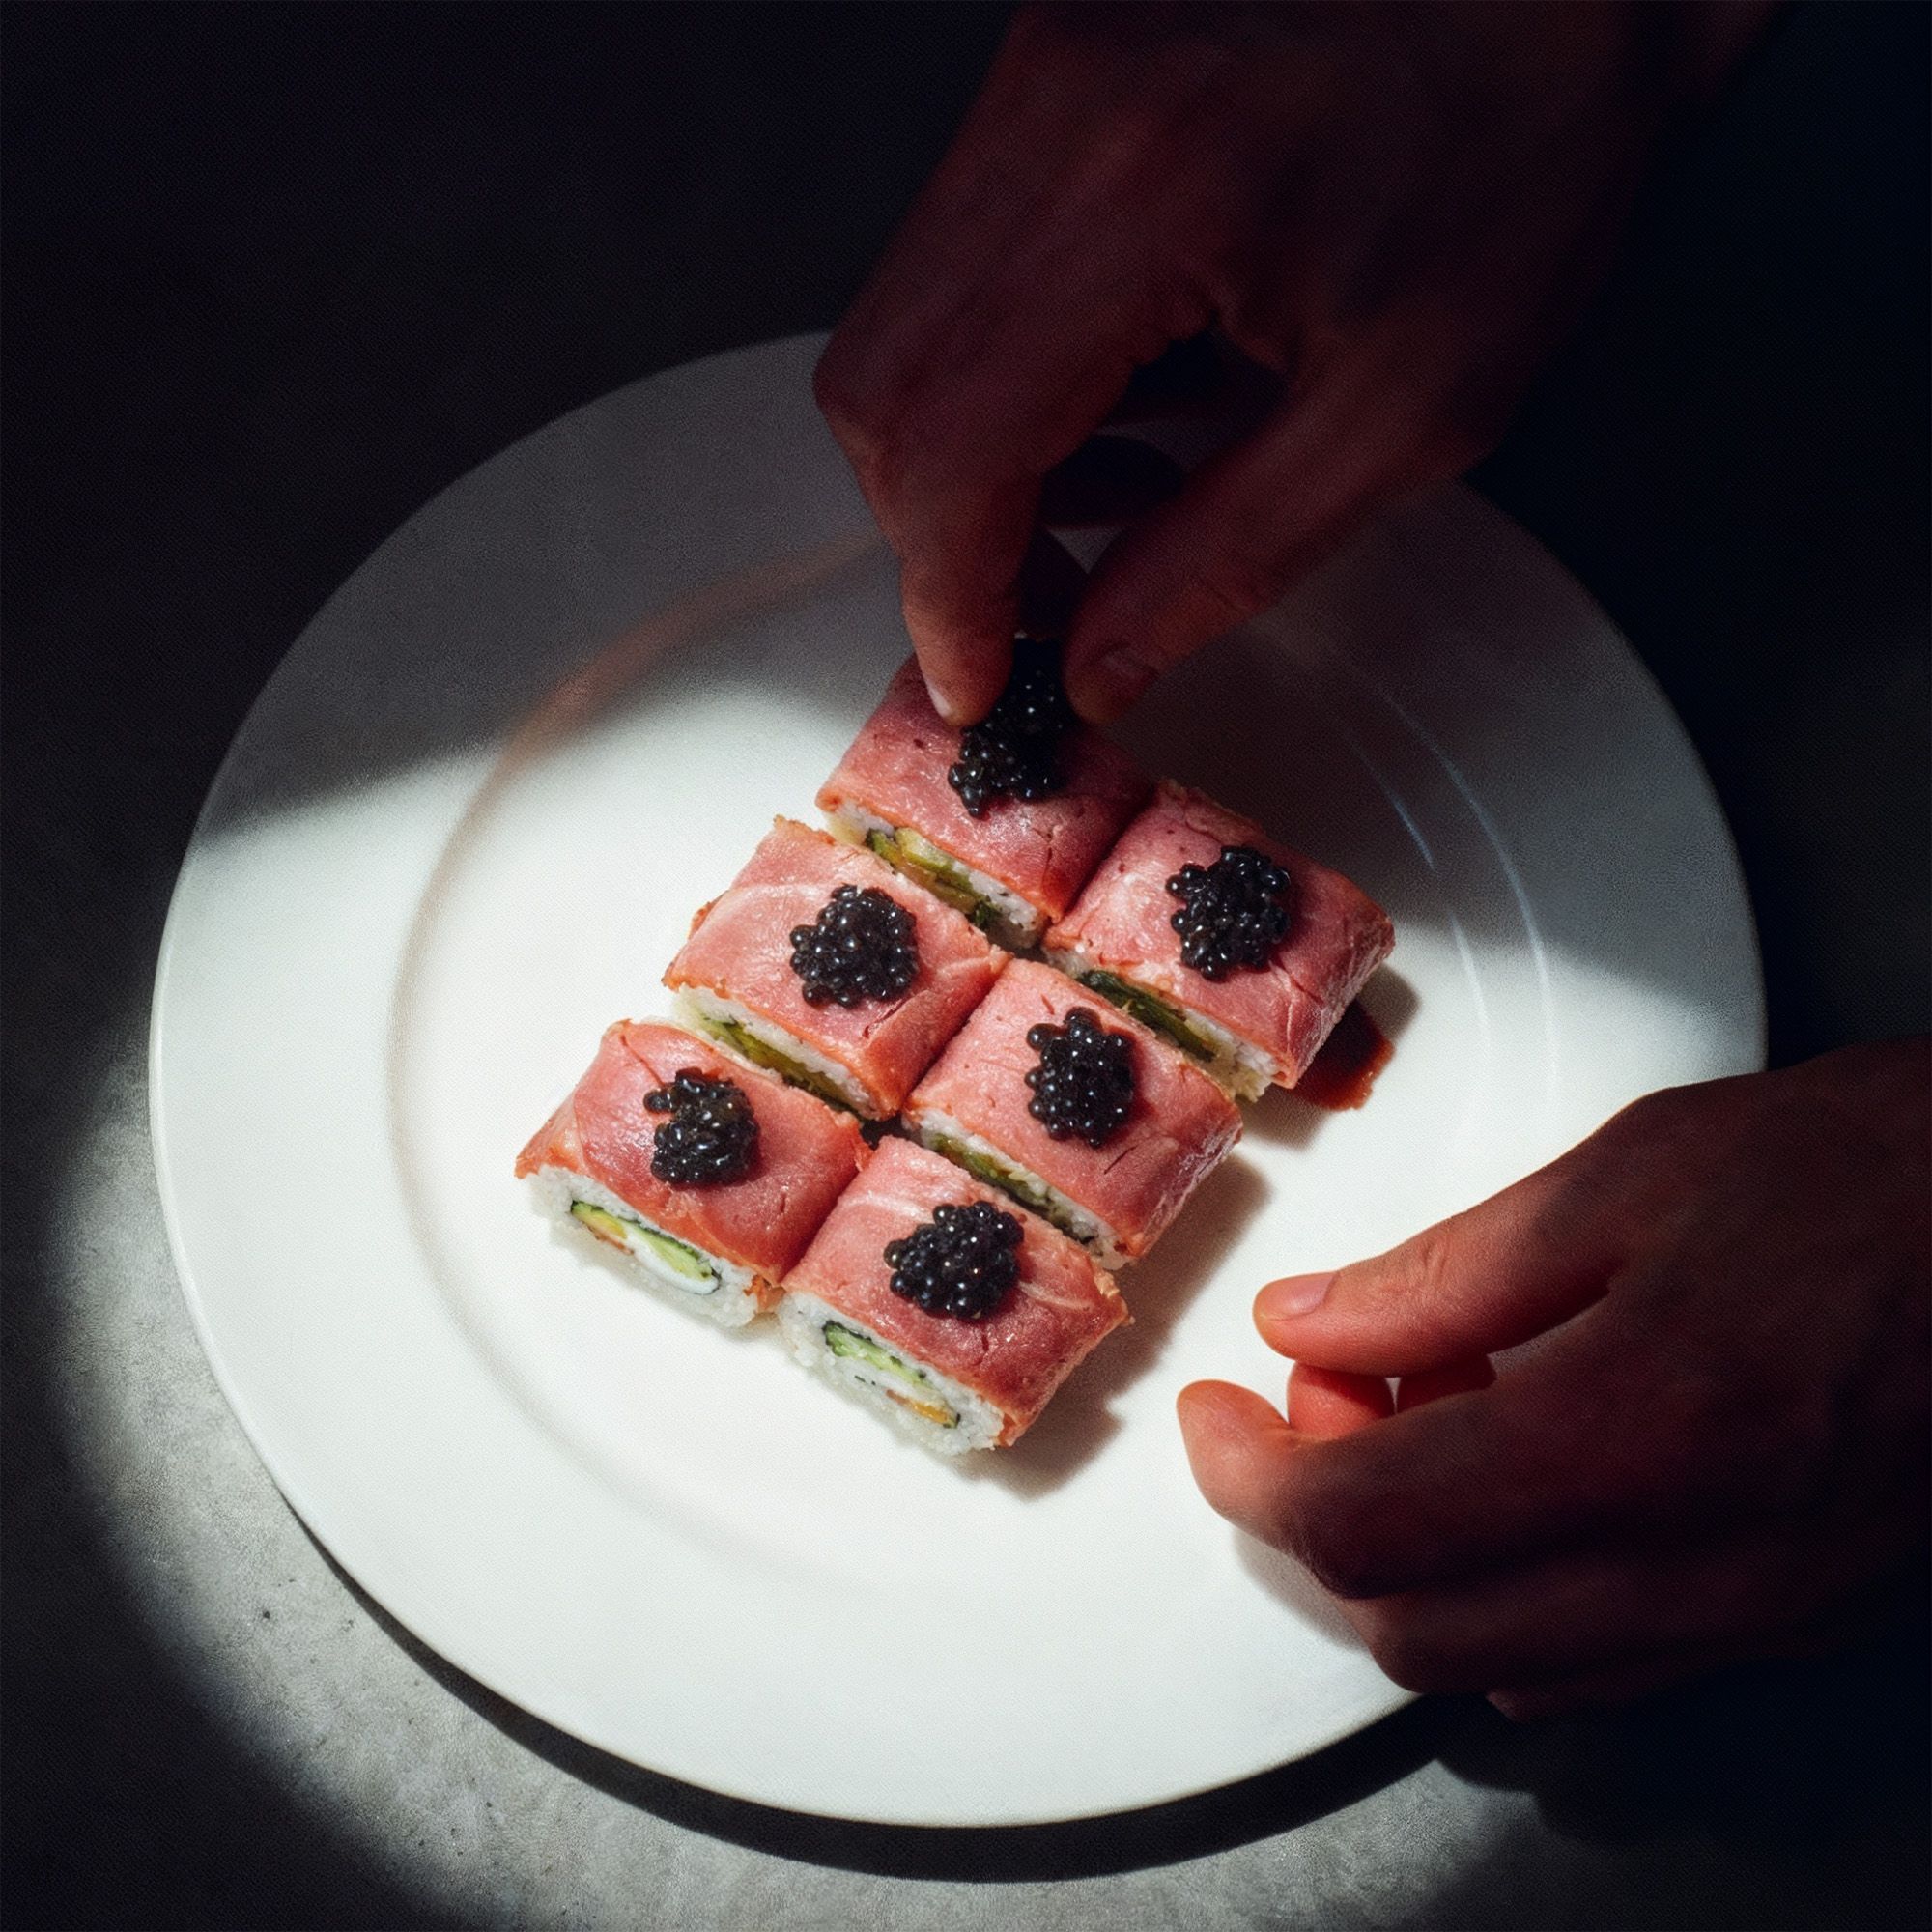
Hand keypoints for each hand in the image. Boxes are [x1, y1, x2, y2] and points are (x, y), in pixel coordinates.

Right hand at [815, 1, 1774, 724]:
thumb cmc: (1525, 149)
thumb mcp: (1404, 407)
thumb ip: (1226, 559)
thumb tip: (1099, 662)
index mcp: (1146, 192)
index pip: (949, 441)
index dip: (946, 593)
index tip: (977, 678)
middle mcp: (1054, 113)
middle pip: (885, 388)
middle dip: (944, 539)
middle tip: (1045, 607)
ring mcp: (1036, 78)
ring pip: (902, 331)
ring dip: (975, 461)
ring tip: (1118, 501)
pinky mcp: (1049, 74)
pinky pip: (957, 268)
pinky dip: (1011, 377)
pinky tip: (1124, 404)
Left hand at [1177, 1040, 1929, 1716]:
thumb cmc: (1864, 1172)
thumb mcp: (1624, 1177)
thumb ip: (1441, 1274)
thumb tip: (1304, 1327)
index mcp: (1635, 1434)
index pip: (1364, 1525)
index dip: (1247, 1475)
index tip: (1213, 1417)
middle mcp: (1694, 1565)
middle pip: (1414, 1626)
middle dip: (1325, 1518)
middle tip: (1324, 1393)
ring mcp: (1751, 1614)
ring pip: (1502, 1666)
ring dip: (1417, 1560)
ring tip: (1430, 1410)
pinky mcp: (1792, 1620)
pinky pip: (1600, 1662)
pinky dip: (1513, 1590)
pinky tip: (1522, 1469)